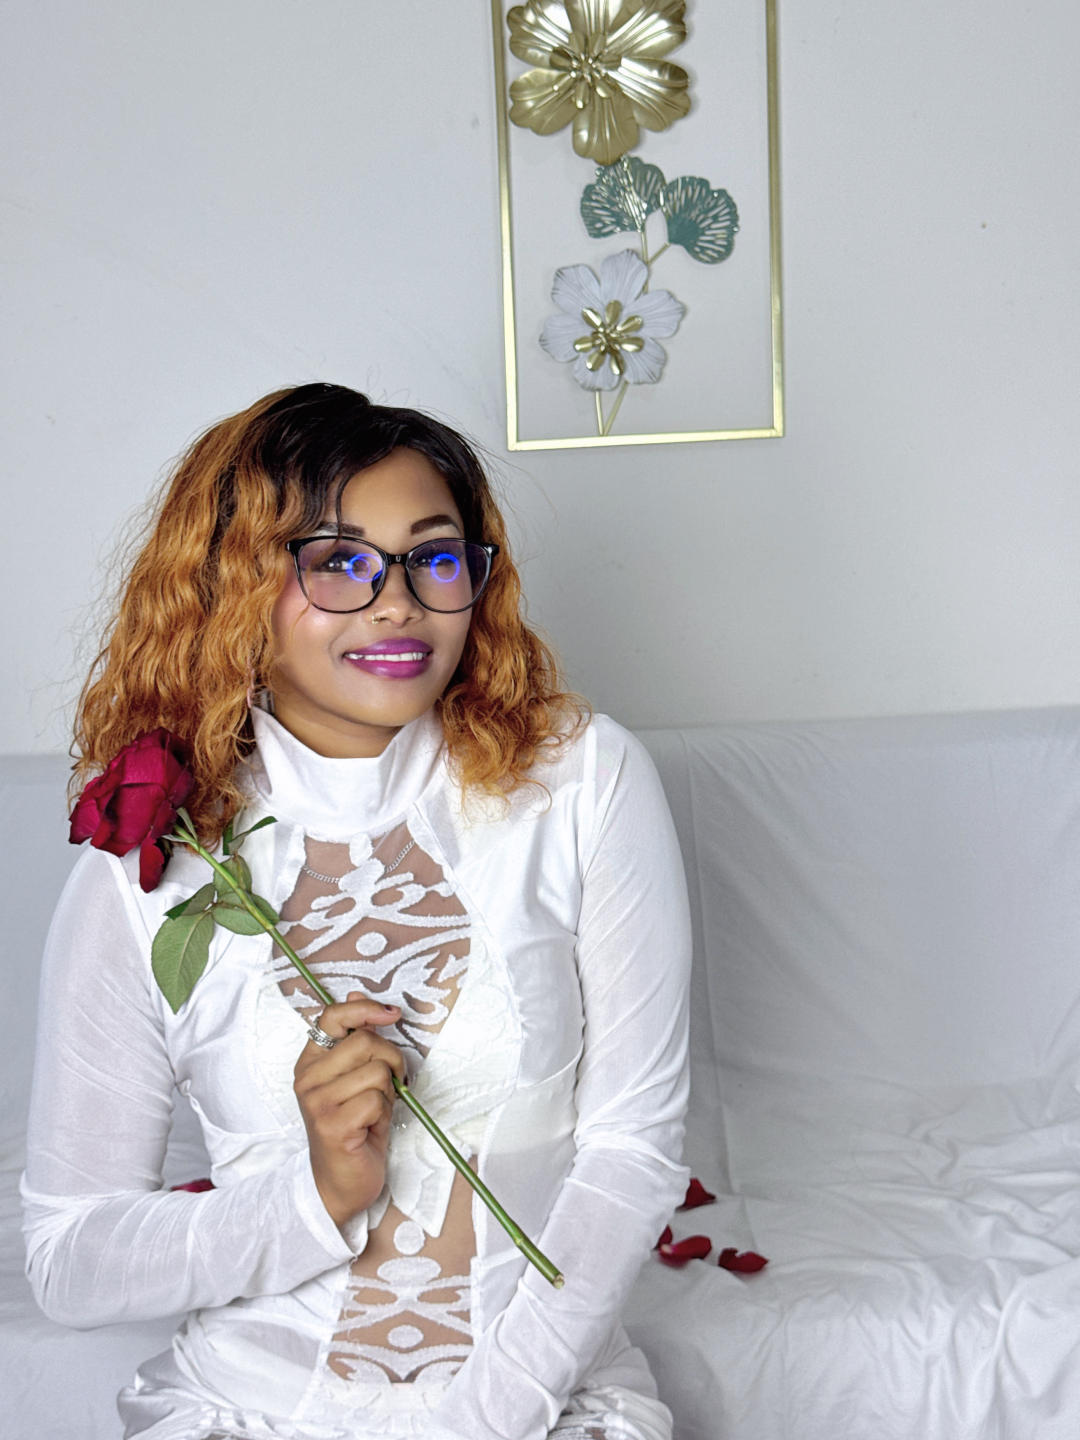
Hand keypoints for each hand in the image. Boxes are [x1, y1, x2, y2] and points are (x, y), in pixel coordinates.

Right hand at [293, 991, 404, 1228]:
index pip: (332, 1016)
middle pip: (365, 1041)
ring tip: (376, 1109)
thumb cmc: (353, 1128)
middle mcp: (307, 1079)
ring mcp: (317, 1102)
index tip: (392, 1014)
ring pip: (377, 1071)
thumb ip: (355, 1039)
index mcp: (310, 1061)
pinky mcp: (333, 1125)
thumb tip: (357, 994)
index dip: (365, 1009)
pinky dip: (385, 1113)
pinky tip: (371, 1127)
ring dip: (389, 1091)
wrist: (340, 1184)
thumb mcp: (355, 1078)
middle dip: (391, 1059)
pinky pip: (377, 1100)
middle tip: (390, 1084)